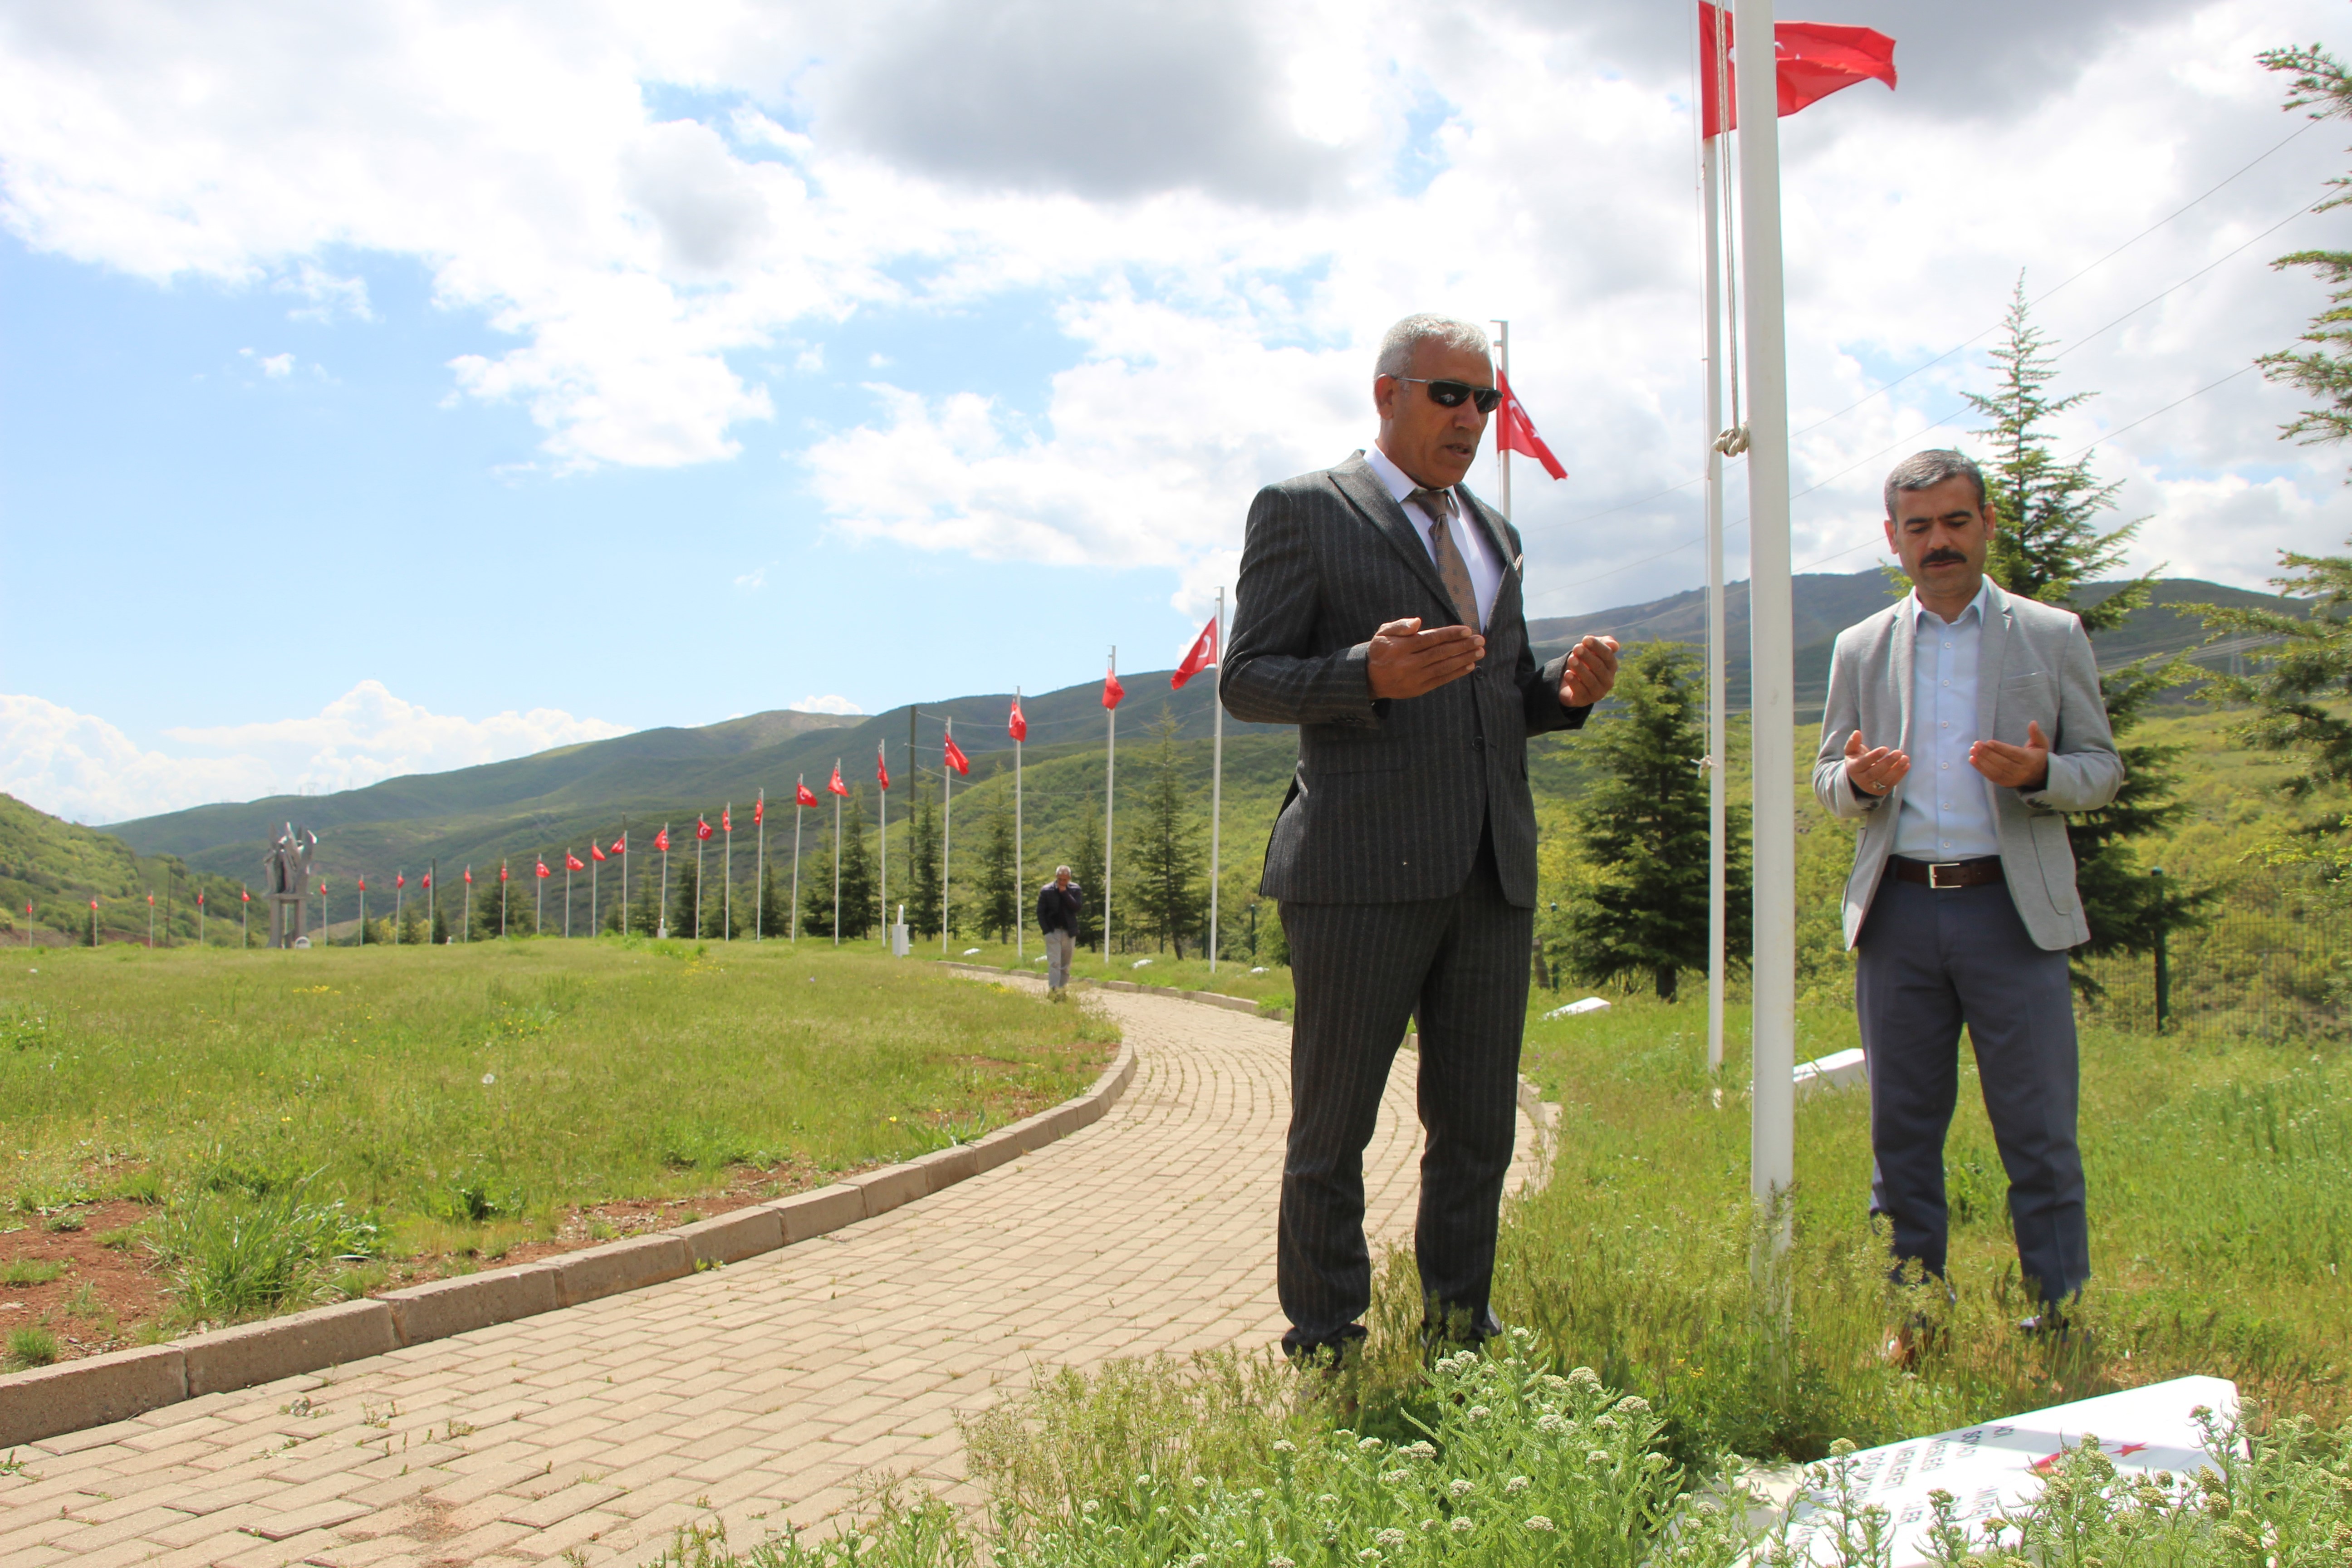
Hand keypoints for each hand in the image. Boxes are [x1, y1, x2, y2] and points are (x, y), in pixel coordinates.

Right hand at [1366, 617, 1484, 698]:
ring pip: (1443, 667)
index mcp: (1400, 647)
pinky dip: (1456, 673)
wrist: (1368, 679)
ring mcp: (1414, 678)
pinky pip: (1441, 680)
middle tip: (1480, 640)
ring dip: (1463, 659)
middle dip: (1462, 646)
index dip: (1449, 634)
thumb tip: (1418, 622)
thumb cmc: (1380, 651)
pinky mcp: (1418, 689)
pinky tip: (1469, 666)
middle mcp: (1408, 663)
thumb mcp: (1383, 633)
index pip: (1430, 639)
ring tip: (1479, 652)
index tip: (1466, 630)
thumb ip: (1399, 625)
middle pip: (1440, 653)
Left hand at [1559, 635, 1619, 707]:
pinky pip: (1580, 691)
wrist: (1571, 680)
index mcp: (1612, 666)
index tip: (1585, 639)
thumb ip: (1605, 643)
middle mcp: (1608, 680)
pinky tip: (1568, 673)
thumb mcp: (1593, 649)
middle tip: (1576, 648)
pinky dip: (1574, 682)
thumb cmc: (1586, 661)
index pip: (1608, 655)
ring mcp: (1598, 692)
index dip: (1597, 646)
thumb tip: (1614, 645)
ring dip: (1580, 668)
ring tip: (1571, 658)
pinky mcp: (1585, 700)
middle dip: (1587, 656)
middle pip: (1599, 667)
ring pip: (1591, 680)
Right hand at [1843, 730, 1910, 796]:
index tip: (1885, 748)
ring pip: (1884, 780)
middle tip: (1898, 752)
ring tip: (1905, 758)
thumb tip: (1857, 732)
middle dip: (1887, 763)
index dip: (1874, 756)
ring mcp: (1872, 787)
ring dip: (1896, 769)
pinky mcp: (1882, 791)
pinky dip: (1900, 775)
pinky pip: (1891, 783)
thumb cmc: (1857, 760)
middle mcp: (1861, 780)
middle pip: (1874, 773)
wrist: (1858, 779)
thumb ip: (1853, 742)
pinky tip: (1906, 765)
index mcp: (1853, 769)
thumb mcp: (1852, 752)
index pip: (1863, 763)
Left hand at [1970, 721, 2050, 788]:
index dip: (2001, 748)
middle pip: (2003, 763)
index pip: (2014, 754)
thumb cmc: (2036, 755)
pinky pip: (1991, 777)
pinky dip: (1980, 768)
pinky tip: (1972, 759)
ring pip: (1996, 771)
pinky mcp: (2005, 784)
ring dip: (1982, 761)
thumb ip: (2036, 733)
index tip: (1988, 742)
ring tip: (1972, 751)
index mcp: (2031, 760)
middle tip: (1976, 744)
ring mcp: (2013, 780)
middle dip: (1988, 754)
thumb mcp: (2041, 744)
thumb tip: (2033, 722)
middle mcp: (2022, 772)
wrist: (2038, 774)